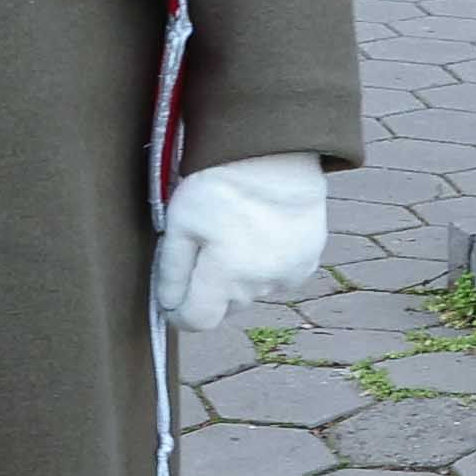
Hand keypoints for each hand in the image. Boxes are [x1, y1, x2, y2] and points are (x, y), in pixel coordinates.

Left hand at [158, 151, 329, 332]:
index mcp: (225, 276)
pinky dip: (266, 264)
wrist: (275, 154)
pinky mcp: (307, 262)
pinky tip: (261, 233)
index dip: (180, 313)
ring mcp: (287, 275)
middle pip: (225, 306)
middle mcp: (259, 284)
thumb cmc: (221, 183)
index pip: (197, 321)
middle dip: (210, 288)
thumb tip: (168, 305)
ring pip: (252, 292)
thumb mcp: (180, 221)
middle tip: (206, 246)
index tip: (173, 299)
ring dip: (240, 276)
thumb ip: (171, 270)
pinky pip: (278, 277)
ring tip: (237, 233)